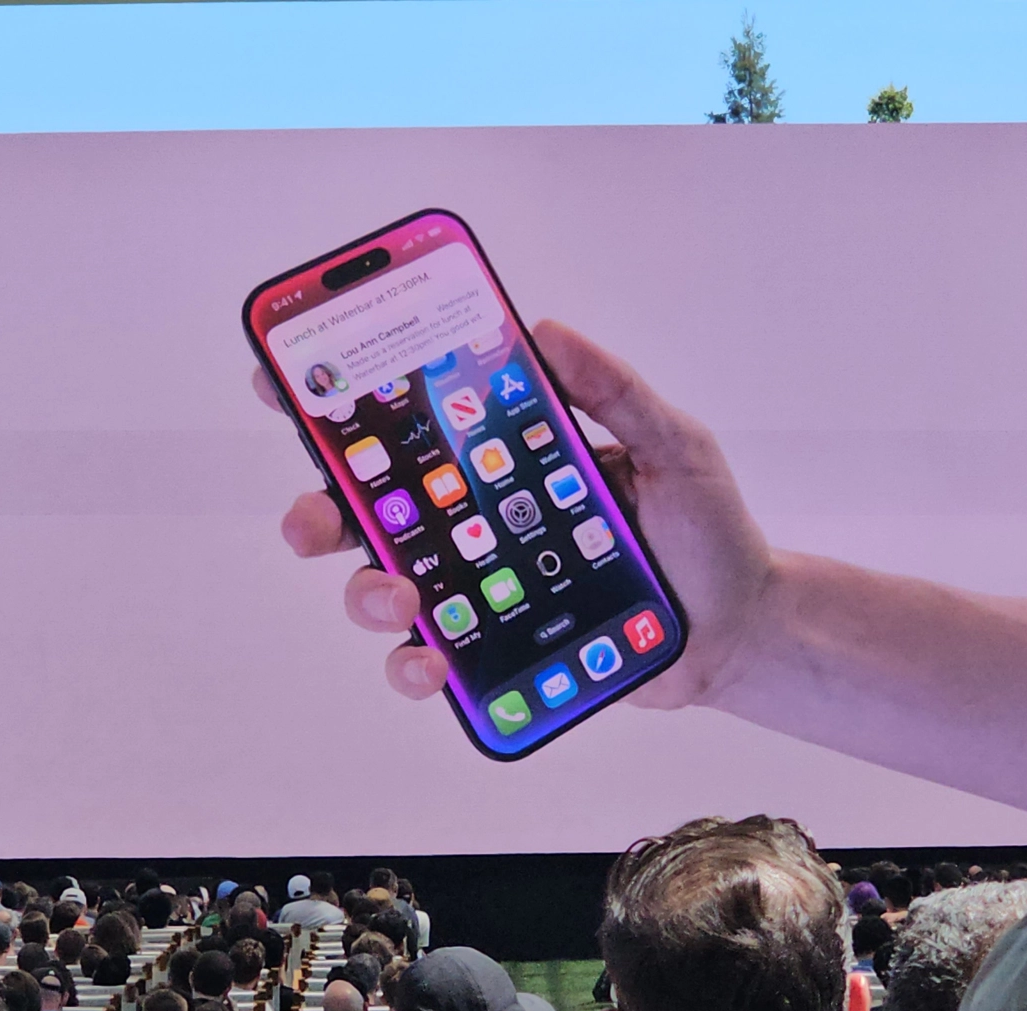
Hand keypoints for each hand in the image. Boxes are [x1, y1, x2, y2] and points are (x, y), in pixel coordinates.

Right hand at [252, 320, 774, 706]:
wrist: (740, 631)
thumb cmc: (705, 531)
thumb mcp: (672, 445)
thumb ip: (613, 391)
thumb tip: (543, 329)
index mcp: (500, 460)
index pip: (408, 424)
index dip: (337, 401)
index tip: (287, 380)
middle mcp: (474, 522)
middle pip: (367, 510)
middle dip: (320, 509)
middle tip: (316, 516)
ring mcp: (477, 589)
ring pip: (382, 587)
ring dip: (367, 591)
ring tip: (401, 598)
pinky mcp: (494, 652)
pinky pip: (431, 660)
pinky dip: (414, 665)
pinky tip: (434, 663)